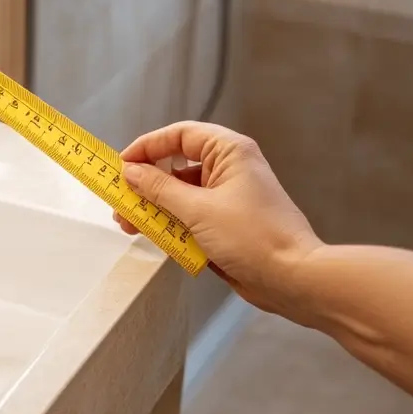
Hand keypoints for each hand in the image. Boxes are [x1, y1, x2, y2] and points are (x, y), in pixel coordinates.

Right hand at [115, 122, 321, 318]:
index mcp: (229, 152)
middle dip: (145, 183)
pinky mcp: (225, 223)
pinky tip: (153, 236)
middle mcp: (229, 169)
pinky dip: (170, 225)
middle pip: (176, 166)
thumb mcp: (198, 210)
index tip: (121, 165)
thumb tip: (130, 173)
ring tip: (130, 224)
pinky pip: (189, 216)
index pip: (180, 135)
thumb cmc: (254, 237)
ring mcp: (227, 197)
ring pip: (180, 194)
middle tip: (120, 201)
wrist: (292, 278)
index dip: (148, 147)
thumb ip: (159, 189)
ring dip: (154, 208)